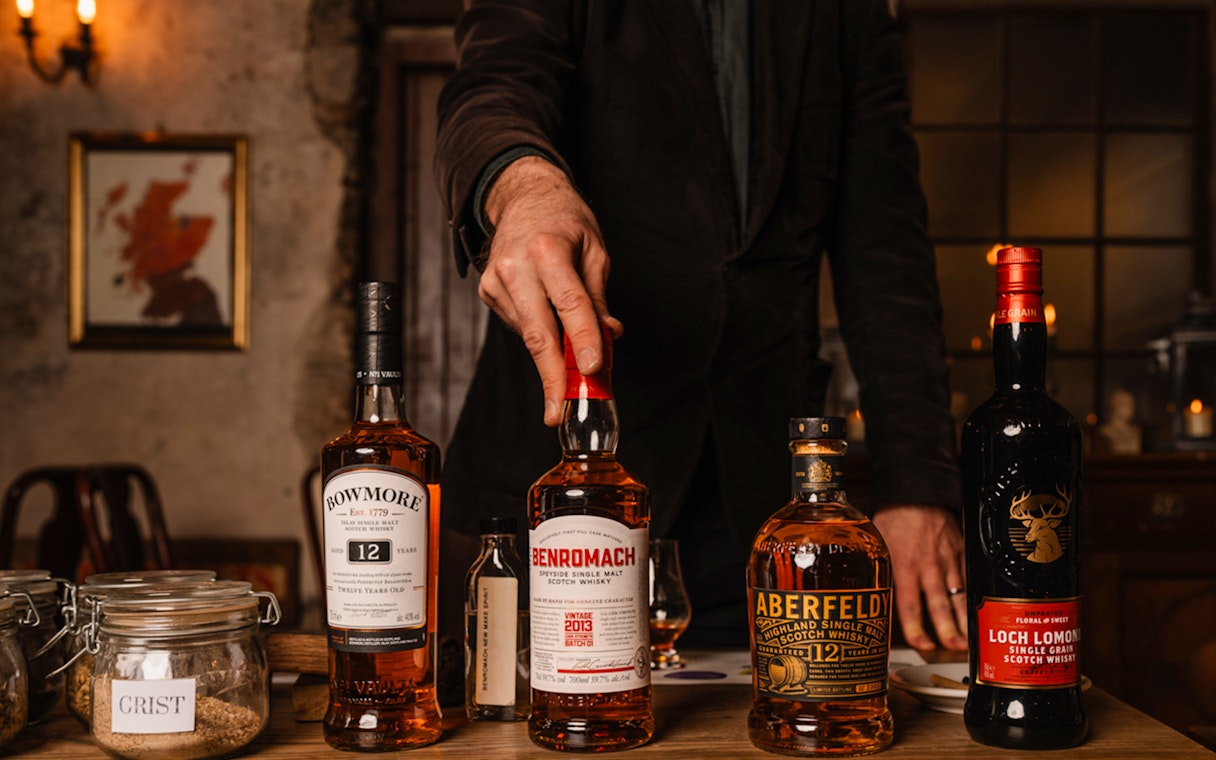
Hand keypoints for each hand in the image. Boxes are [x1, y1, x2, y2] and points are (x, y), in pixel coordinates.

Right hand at [480, 155, 621, 424]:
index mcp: (547, 250)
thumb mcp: (594, 251)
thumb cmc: (564, 221)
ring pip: (528, 336)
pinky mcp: (487, 292)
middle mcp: (515, 266)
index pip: (570, 304)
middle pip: (537, 333)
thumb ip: (598, 298)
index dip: (582, 340)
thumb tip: (608, 338)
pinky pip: (519, 326)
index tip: (592, 371)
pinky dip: (538, 337)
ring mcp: (496, 281)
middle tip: (561, 412)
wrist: (523, 197)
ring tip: (573, 377)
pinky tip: (548, 324)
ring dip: (552, 363)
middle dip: (552, 377)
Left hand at [872, 504, 967, 650]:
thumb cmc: (895, 516)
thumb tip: (872, 594)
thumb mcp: (879, 544)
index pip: (910, 605)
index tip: (922, 644)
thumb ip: (880, 570)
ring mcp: (947, 560)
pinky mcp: (960, 552)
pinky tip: (976, 611)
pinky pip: (968, 578)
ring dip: (964, 619)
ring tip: (970, 639)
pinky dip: (972, 596)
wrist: (918, 491)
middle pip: (939, 605)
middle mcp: (927, 566)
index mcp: (904, 565)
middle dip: (948, 630)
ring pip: (958, 595)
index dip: (916, 629)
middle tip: (954, 648)